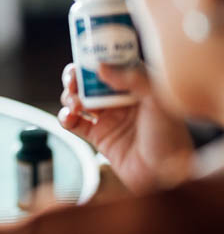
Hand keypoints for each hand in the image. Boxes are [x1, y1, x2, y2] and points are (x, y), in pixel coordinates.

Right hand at [58, 63, 193, 193]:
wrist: (164, 177)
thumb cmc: (169, 136)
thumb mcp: (157, 100)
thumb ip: (132, 78)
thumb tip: (101, 67)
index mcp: (135, 84)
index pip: (111, 63)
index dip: (95, 57)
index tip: (84, 57)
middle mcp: (118, 98)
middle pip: (88, 79)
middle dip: (75, 77)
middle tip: (72, 81)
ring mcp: (106, 116)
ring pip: (78, 98)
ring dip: (69, 97)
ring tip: (75, 105)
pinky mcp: (96, 135)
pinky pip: (73, 122)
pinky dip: (65, 117)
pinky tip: (69, 117)